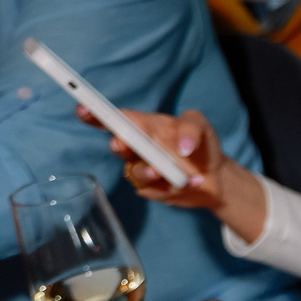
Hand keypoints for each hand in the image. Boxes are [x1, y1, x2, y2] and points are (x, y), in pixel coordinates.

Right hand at [78, 105, 267, 239]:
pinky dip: (171, 188)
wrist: (217, 177)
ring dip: (148, 171)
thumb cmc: (203, 146)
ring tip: (172, 174)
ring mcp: (142, 169)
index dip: (95, 114)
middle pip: (117, 145)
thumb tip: (182, 145)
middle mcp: (138, 147)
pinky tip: (191, 183)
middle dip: (120, 145)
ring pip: (133, 171)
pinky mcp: (151, 189)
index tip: (83, 110)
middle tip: (125, 145)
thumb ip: (191, 127)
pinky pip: (151, 190)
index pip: (115, 118)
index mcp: (144, 126)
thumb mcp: (202, 126)